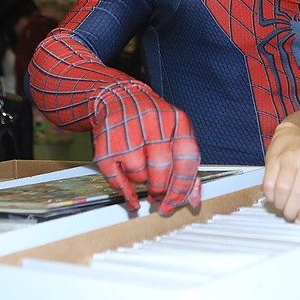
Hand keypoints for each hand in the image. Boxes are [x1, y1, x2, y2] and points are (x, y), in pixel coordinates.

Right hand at [92, 86, 200, 215]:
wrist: (119, 97)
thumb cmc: (153, 120)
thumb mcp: (177, 132)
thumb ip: (188, 165)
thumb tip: (193, 200)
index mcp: (177, 121)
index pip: (186, 160)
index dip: (183, 187)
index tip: (177, 202)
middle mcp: (153, 125)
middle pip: (162, 171)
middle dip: (162, 191)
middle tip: (160, 197)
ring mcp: (127, 136)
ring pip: (140, 176)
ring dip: (143, 183)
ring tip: (144, 175)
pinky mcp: (106, 147)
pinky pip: (117, 180)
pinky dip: (126, 192)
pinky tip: (132, 196)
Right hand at [262, 122, 299, 223]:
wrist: (296, 133)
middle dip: (292, 211)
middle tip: (289, 215)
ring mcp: (290, 157)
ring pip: (283, 189)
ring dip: (280, 204)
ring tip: (281, 206)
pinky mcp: (274, 157)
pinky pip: (269, 183)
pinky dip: (270, 195)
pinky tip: (273, 196)